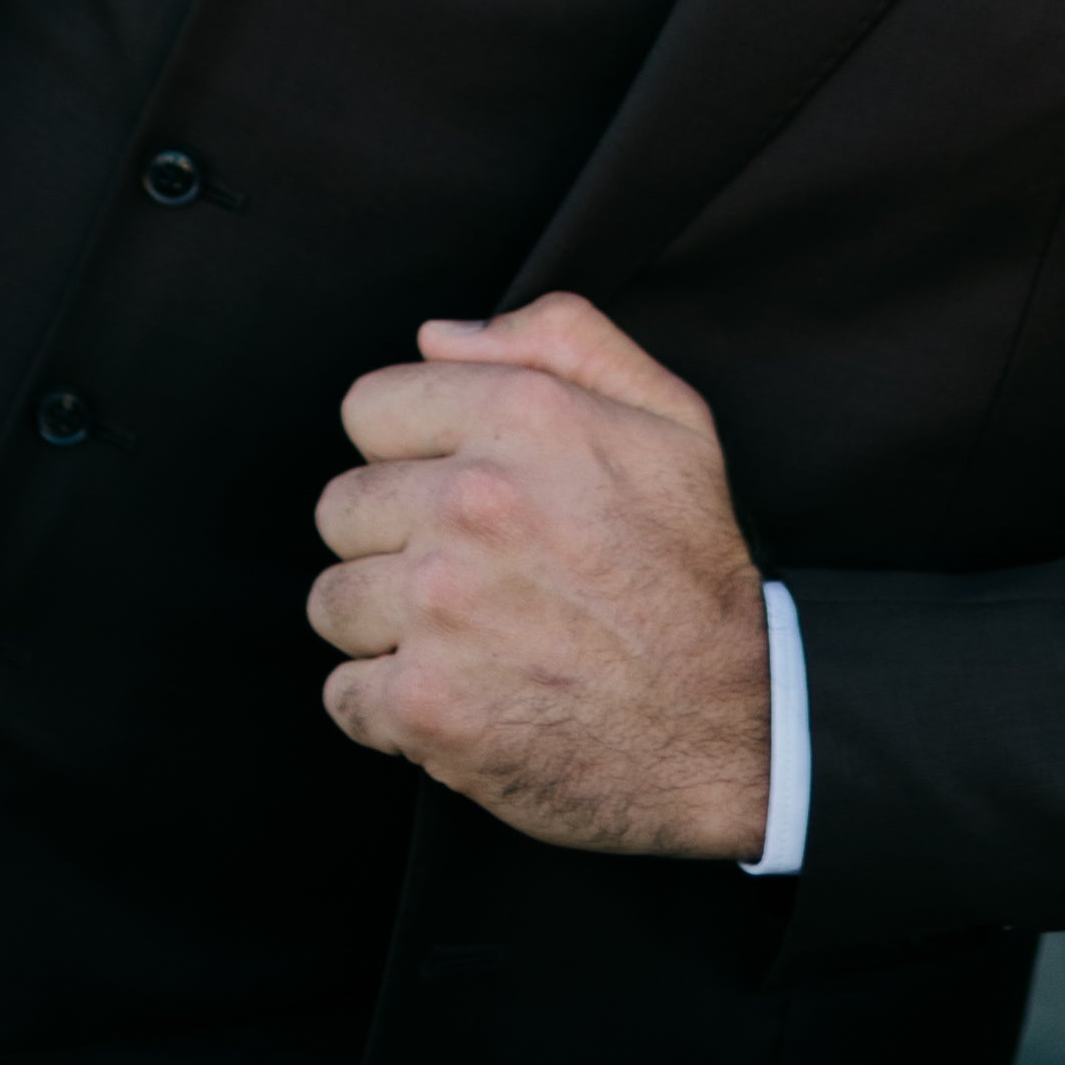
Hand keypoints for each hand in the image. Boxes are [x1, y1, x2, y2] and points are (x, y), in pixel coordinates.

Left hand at [309, 295, 770, 858]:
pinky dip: (391, 709)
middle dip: (392, 540)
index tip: (455, 491)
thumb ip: (561, 340)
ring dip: (386, 627)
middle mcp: (473, 502)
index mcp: (525, 417)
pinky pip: (345, 694)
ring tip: (466, 641)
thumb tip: (436, 336)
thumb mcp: (671, 422)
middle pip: (341, 507)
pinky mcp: (424, 705)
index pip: (369, 408)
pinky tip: (461, 699)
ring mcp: (441, 608)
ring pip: (333, 601)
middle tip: (470, 576)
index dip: (411, 450)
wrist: (732, 728)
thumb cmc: (694, 572)